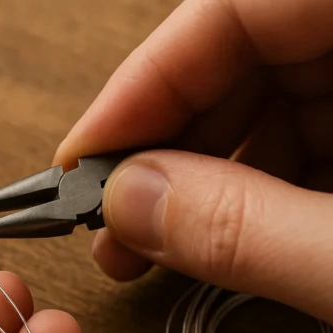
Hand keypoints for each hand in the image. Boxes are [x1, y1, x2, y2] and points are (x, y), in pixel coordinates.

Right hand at [56, 0, 332, 322]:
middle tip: (111, 219)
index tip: (83, 155)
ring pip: (268, 108)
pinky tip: (220, 244)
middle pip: (241, 60)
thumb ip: (248, 227)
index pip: (236, 8)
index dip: (147, 81)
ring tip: (153, 250)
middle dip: (166, 147)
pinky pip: (307, 145)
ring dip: (202, 183)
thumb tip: (127, 202)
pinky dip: (254, 199)